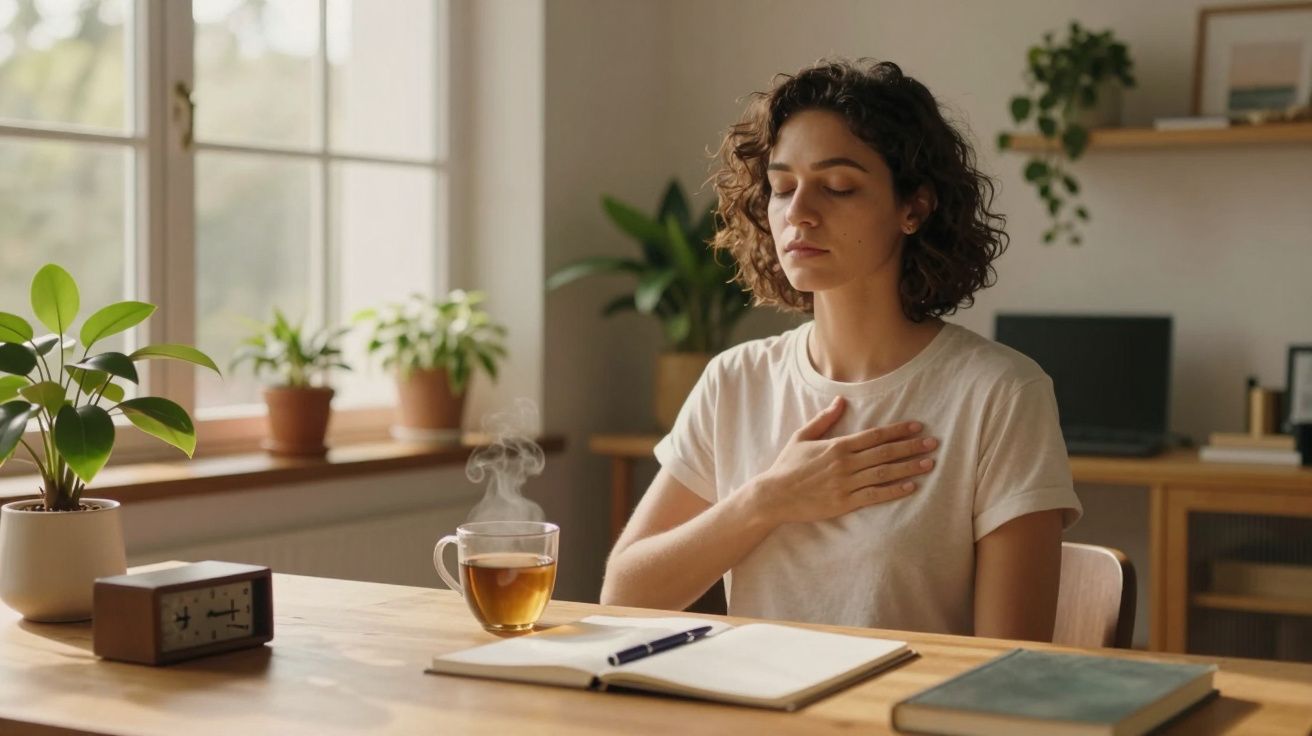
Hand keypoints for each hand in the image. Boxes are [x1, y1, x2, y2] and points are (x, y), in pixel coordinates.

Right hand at [749, 396, 937, 525]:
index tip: (917, 427)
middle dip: (911, 447)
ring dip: (908, 468)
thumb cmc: (788, 465)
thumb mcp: (802, 437)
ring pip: (884, 474)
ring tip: (929, 463)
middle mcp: (845, 464)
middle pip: (885, 453)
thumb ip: (824, 420)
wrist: (774, 495)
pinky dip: (894, 491)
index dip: (898, 430)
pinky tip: (911, 487)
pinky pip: (874, 496)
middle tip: (934, 443)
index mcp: (837, 446)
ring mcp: (846, 484)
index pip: (875, 435)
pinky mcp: (845, 503)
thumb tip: (840, 400)